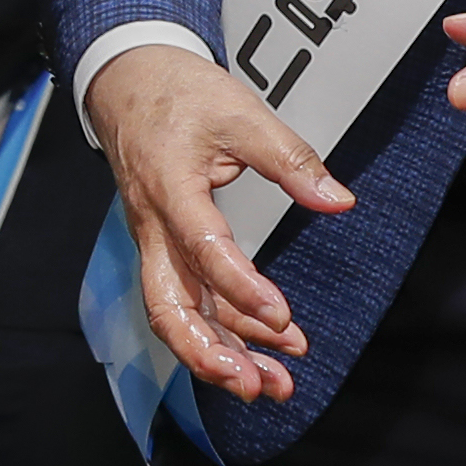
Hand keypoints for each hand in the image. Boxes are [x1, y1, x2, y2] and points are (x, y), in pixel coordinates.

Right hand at [82, 44, 353, 403]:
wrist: (128, 80)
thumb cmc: (178, 94)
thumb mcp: (241, 113)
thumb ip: (291, 159)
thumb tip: (337, 200)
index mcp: (170, 188)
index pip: (201, 248)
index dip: (239, 287)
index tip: (280, 316)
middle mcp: (155, 227)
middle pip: (168, 306)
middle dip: (209, 353)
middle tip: (254, 384)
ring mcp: (156, 242)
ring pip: (178, 314)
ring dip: (221, 354)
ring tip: (272, 385)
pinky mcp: (166, 248)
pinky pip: (190, 300)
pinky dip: (225, 330)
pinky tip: (266, 350)